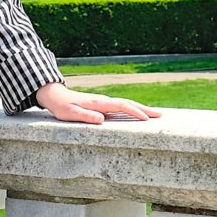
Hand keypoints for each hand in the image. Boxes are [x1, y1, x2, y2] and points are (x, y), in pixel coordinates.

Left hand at [35, 81, 161, 123]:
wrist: (56, 96)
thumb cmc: (62, 107)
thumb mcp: (70, 114)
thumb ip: (85, 116)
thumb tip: (102, 120)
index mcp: (99, 103)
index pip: (121, 106)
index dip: (135, 112)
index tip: (147, 119)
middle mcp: (104, 101)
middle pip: (129, 103)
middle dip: (145, 109)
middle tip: (161, 116)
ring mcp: (104, 102)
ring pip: (127, 105)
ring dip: (141, 109)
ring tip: (155, 115)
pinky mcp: (103, 106)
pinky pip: (121, 108)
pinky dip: (132, 110)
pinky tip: (138, 115)